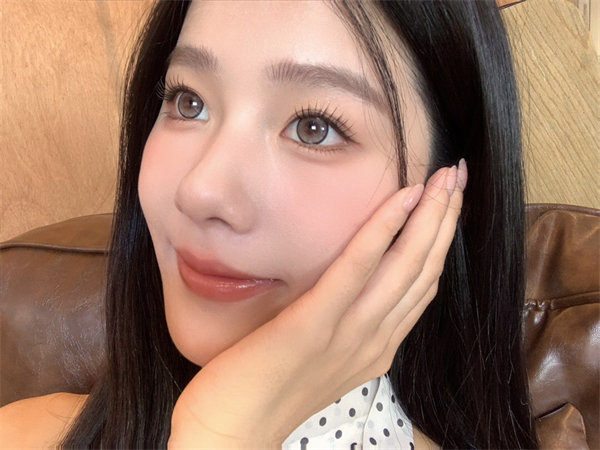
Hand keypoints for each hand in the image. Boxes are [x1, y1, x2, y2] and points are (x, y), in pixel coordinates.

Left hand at [168, 161, 467, 448]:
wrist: (234, 431)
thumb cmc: (269, 388)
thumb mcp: (322, 356)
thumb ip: (345, 323)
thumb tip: (350, 286)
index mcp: (378, 346)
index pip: (422, 286)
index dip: (440, 241)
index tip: (448, 203)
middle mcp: (376, 340)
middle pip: (425, 271)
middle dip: (446, 219)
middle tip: (458, 175)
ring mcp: (350, 335)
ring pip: (405, 267)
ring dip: (430, 218)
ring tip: (444, 178)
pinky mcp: (315, 325)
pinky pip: (357, 270)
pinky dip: (383, 230)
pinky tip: (401, 198)